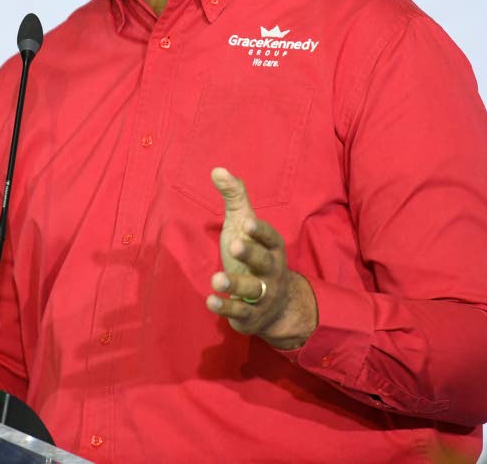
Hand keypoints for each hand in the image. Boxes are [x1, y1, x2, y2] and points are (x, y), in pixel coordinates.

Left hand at [205, 167, 316, 349]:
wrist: (276, 305)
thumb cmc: (254, 256)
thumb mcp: (244, 226)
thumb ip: (234, 198)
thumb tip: (217, 170)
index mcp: (272, 247)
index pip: (269, 237)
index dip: (259, 231)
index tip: (247, 222)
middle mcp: (271, 271)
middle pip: (264, 262)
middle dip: (250, 253)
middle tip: (233, 244)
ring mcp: (262, 295)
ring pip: (252, 289)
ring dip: (235, 285)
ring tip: (217, 279)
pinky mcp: (250, 316)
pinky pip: (240, 312)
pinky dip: (226, 307)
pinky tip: (210, 300)